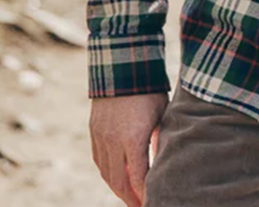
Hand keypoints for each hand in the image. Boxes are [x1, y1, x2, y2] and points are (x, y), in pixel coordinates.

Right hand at [90, 92, 168, 206]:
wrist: (122, 65)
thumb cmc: (149, 89)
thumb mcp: (162, 113)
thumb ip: (160, 138)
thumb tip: (165, 160)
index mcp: (133, 138)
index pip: (139, 177)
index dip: (145, 194)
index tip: (153, 202)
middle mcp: (113, 141)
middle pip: (119, 181)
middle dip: (131, 198)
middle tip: (142, 206)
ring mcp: (100, 137)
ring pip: (106, 174)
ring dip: (118, 188)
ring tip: (130, 197)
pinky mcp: (94, 131)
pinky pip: (98, 160)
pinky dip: (107, 173)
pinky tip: (117, 178)